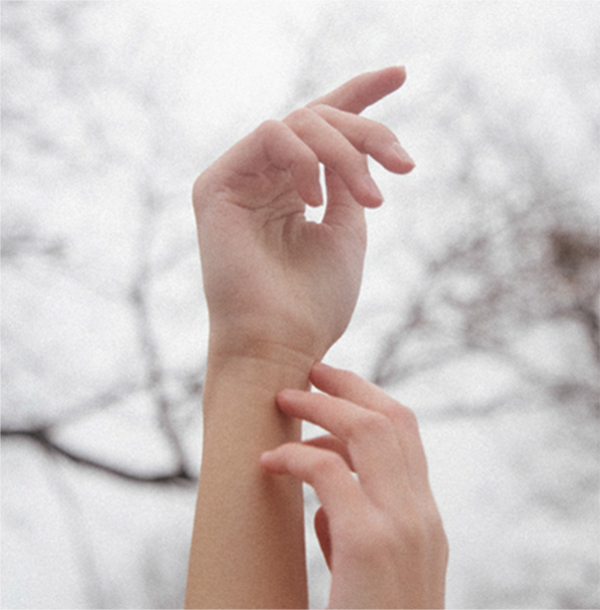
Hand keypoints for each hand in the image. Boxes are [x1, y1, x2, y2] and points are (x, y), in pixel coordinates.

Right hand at [193, 67, 413, 361]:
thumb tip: (359, 148)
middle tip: (405, 167)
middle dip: (370, 134)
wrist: (280, 345)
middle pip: (319, 119)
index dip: (361, 97)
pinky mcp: (217, 184)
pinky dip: (305, 160)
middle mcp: (264, 180)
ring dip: (346, 152)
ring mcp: (239, 180)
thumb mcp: (347, 235)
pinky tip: (316, 201)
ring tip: (372, 198)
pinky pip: (271, 137)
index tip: (401, 74)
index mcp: (290, 192)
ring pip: (301, 123)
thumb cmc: (314, 305)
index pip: (322, 130)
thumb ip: (349, 186)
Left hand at [261, 363, 447, 609]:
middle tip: (309, 371)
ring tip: (283, 400)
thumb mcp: (372, 576)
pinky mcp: (370, 544)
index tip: (336, 387)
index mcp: (425, 519)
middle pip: (393, 419)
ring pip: (369, 432)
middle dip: (348, 386)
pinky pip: (329, 473)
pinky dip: (296, 457)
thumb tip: (319, 506)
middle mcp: (423, 514)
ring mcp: (403, 527)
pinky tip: (269, 463)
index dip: (371, 400)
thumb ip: (353, 533)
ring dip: (322, 407)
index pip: (408, 435)